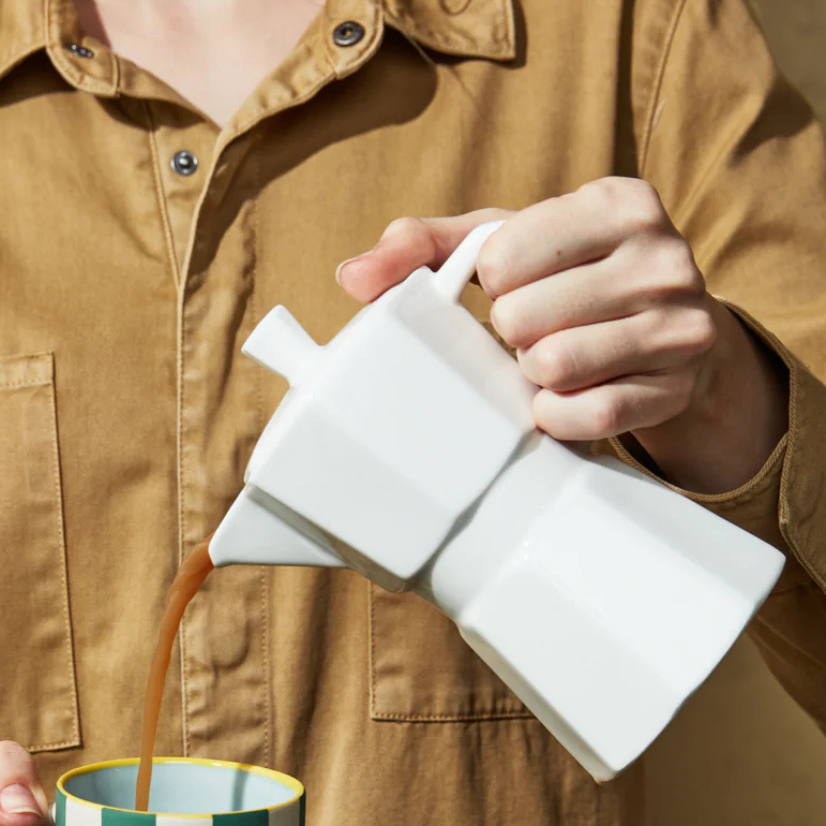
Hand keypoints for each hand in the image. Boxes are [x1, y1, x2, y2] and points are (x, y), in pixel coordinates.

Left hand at [337, 178, 787, 494]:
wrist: (675, 337)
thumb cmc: (573, 279)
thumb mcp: (511, 244)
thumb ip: (428, 246)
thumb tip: (352, 277)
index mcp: (618, 202)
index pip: (501, 258)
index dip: (492, 284)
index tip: (514, 285)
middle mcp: (662, 256)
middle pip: (522, 318)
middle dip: (514, 333)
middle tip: (536, 330)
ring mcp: (679, 325)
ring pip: (554, 367)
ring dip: (533, 375)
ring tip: (551, 360)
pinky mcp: (675, 388)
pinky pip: (587, 415)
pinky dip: (558, 417)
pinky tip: (561, 400)